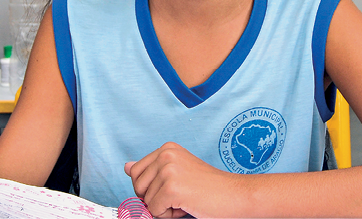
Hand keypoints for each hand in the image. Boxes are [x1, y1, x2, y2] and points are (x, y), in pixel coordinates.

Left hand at [124, 142, 243, 218]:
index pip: (136, 172)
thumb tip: (126, 167)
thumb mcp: (177, 173)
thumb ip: (152, 169)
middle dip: (154, 198)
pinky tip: (187, 206)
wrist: (235, 195)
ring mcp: (168, 170)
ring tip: (186, 199)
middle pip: (137, 186)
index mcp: (167, 149)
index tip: (172, 188)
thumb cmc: (210, 188)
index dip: (150, 188)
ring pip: (146, 201)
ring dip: (163, 207)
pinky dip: (169, 215)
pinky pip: (154, 211)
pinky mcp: (171, 187)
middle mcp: (166, 155)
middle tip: (180, 196)